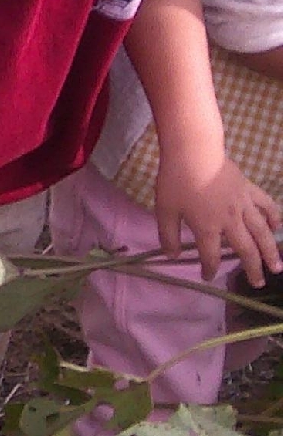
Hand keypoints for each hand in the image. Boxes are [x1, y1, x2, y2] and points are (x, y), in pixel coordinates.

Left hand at [156, 152, 281, 281]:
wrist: (194, 151)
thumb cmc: (175, 181)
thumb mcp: (164, 210)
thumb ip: (168, 235)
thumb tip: (171, 256)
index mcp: (207, 228)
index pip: (211, 256)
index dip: (210, 269)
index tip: (208, 276)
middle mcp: (230, 221)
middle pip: (245, 250)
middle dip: (252, 269)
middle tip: (259, 283)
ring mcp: (243, 205)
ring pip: (262, 234)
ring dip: (271, 251)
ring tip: (277, 267)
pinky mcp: (250, 190)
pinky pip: (267, 206)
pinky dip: (274, 217)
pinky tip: (278, 227)